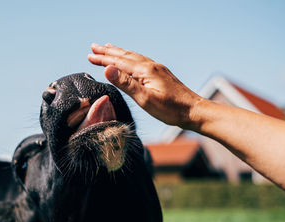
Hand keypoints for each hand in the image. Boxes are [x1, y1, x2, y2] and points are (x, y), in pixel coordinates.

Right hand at [87, 43, 203, 128]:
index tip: (90, 55)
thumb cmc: (171, 109)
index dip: (103, 59)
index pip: (119, 62)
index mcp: (145, 71)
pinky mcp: (161, 74)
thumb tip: (108, 69)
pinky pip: (141, 61)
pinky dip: (130, 58)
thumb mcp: (146, 99)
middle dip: (108, 51)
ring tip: (109, 48)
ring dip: (119, 52)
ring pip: (133, 57)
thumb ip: (126, 84)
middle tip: (94, 46)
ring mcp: (157, 69)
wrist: (194, 111)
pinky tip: (131, 60)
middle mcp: (151, 66)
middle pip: (125, 55)